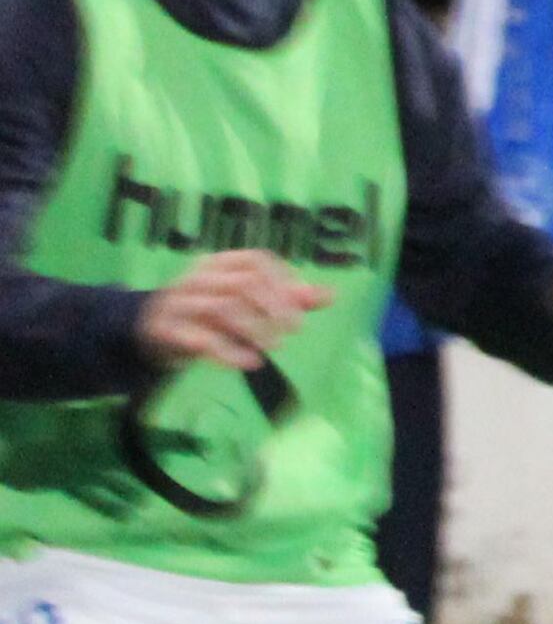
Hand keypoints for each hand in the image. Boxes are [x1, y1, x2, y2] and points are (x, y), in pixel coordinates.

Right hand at [135, 250, 329, 372]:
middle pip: (244, 283)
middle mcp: (198, 277)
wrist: (152, 330)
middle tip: (294, 330)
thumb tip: (330, 295)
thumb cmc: (209, 313)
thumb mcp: (246, 301)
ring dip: (255, 329)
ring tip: (274, 347)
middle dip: (275, 307)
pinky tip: (251, 362)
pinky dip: (229, 352)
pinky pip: (200, 339)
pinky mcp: (166, 329)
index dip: (284, 282)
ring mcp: (179, 301)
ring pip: (222, 307)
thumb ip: (286, 298)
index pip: (257, 261)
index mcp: (220, 263)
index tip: (301, 308)